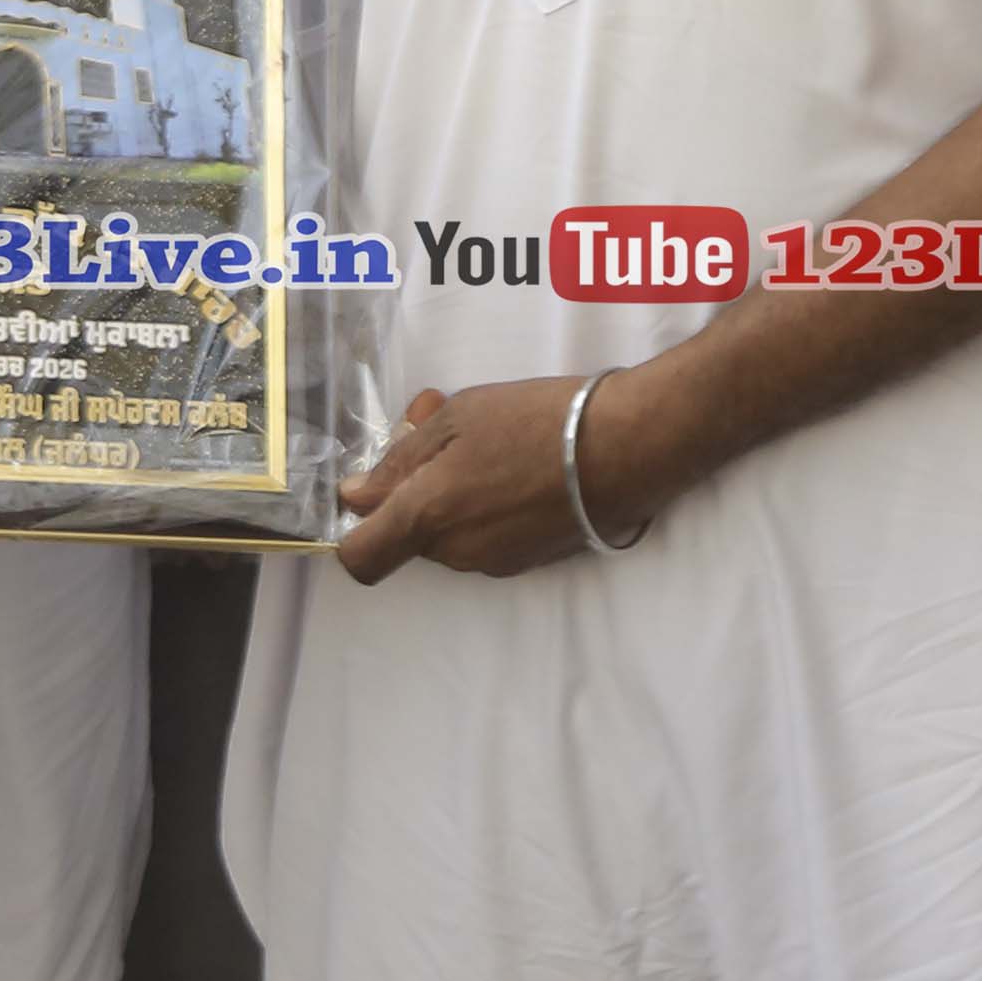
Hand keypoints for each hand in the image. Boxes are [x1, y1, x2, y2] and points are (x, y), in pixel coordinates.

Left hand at [337, 375, 640, 582]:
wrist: (627, 448)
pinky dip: (490, 510)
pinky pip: (487, 539)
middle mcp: (456, 553)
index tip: (368, 492)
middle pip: (409, 536)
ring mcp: (495, 563)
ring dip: (456, 499)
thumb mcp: (458, 417)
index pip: (360, 559)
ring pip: (450, 536)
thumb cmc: (538, 422)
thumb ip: (400, 461)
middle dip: (418, 493)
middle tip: (446, 437)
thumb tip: (357, 495)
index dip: (354, 529)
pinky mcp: (530, 562)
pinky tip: (521, 469)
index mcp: (428, 516)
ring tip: (492, 446)